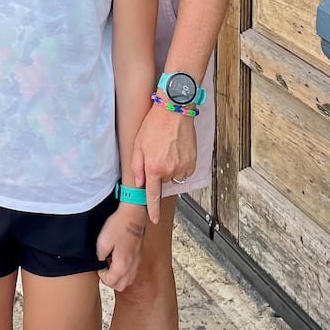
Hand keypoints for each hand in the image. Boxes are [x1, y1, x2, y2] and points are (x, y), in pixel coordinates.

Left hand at [96, 203, 146, 290]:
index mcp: (122, 266)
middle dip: (110, 280)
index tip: (99, 264)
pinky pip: (132, 272)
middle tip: (104, 267)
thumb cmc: (119, 226)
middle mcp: (132, 267)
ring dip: (118, 277)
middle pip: (120, 286)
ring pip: (128, 281)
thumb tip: (100, 263)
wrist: (133, 214)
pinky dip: (125, 271)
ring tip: (111, 263)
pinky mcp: (139, 256)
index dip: (101, 275)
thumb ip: (99, 257)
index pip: (110, 282)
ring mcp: (137, 262)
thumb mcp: (102, 242)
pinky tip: (119, 258)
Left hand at [130, 103, 197, 222]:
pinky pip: (185, 170)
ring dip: (170, 167)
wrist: (175, 110)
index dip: (153, 209)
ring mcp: (182, 166)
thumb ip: (137, 166)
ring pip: (174, 175)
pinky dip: (181, 164)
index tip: (154, 219)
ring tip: (167, 149)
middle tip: (157, 153)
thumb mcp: (138, 144)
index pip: (152, 195)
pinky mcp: (192, 161)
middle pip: (163, 181)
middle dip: (159, 171)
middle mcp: (169, 170)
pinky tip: (177, 150)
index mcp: (153, 168)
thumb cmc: (154, 124)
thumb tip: (139, 183)